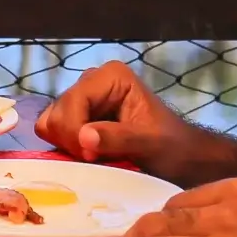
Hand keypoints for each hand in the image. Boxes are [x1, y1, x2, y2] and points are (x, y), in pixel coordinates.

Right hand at [36, 62, 208, 182]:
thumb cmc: (175, 149)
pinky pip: (55, 133)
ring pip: (51, 123)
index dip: (75, 131)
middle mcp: (92, 81)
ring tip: (93, 159)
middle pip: (57, 112)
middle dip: (71, 140)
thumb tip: (83, 137)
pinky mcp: (78, 118)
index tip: (90, 156)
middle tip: (94, 159)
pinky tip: (89, 157)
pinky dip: (66, 148)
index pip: (72, 101)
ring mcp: (83, 100)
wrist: (185, 160)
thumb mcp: (151, 144)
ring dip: (67, 146)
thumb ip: (118, 138)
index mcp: (110, 76)